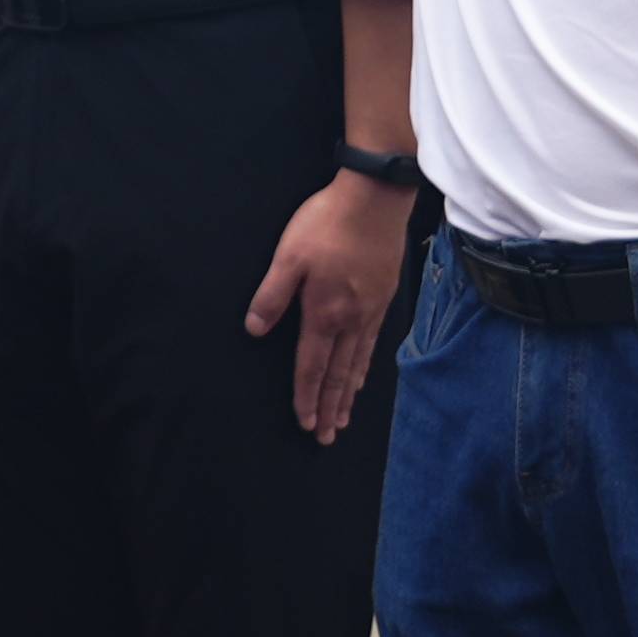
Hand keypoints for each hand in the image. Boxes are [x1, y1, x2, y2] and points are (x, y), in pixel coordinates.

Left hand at [244, 172, 410, 441]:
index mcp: (323, 313)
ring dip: (347, 394)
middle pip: (337, 375)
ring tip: (343, 418)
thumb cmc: (327, 224)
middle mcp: (350, 320)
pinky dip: (364, 368)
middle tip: (325, 436)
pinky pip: (371, 345)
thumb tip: (254, 331)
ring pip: (356, 364)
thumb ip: (271, 296)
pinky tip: (361, 375)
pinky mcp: (382, 298)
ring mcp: (370, 311)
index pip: (311, 366)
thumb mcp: (288, 256)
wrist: (375, 200)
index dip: (306, 397)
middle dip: (329, 408)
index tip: (304, 423)